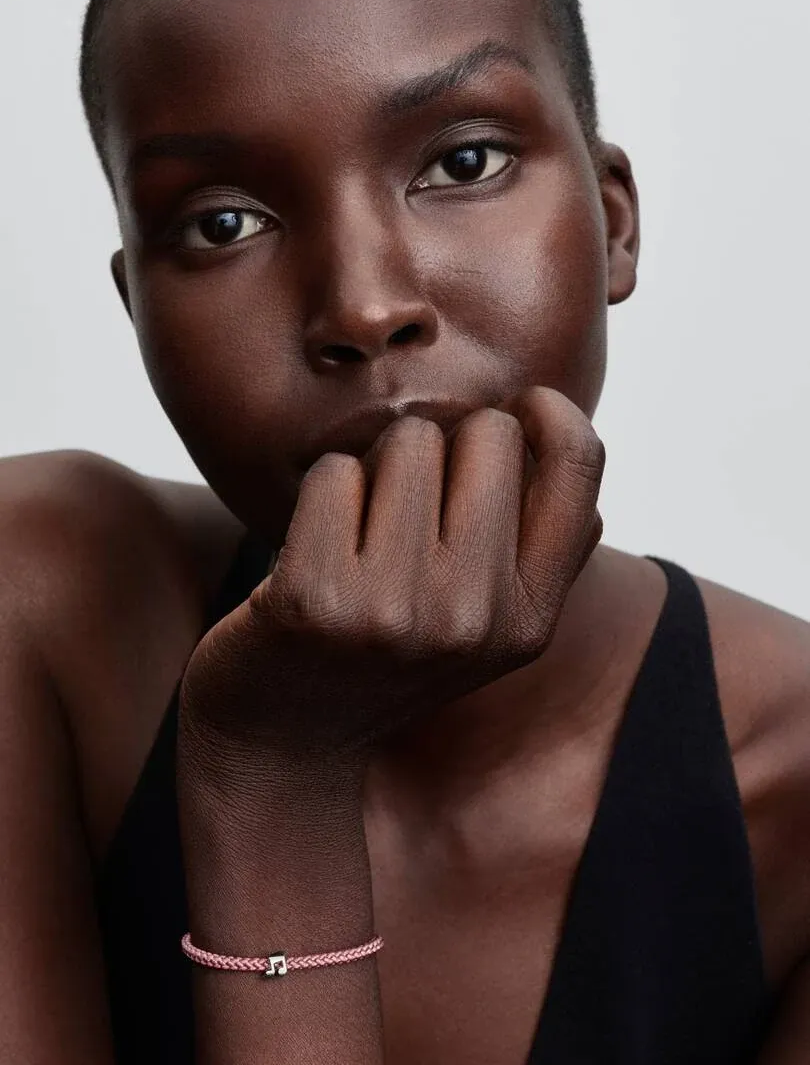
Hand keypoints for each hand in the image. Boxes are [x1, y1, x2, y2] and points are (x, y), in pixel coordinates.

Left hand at [178, 386, 603, 770]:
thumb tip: (567, 433)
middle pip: (486, 433)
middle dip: (444, 447)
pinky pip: (334, 472)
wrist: (280, 746)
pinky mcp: (316, 598)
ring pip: (406, 441)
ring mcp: (396, 610)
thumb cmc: (381, 661)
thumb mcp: (481, 629)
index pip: (580, 467)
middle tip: (405, 507)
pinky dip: (319, 496)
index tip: (519, 408)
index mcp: (530, 620)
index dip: (552, 414)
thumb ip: (535, 547)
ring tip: (356, 539)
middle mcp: (475, 617)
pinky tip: (310, 556)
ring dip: (375, 470)